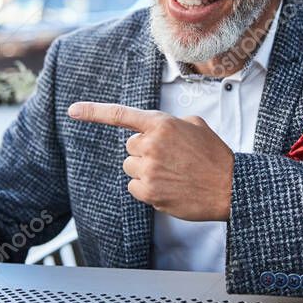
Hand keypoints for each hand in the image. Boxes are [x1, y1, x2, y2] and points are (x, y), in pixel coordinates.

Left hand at [68, 102, 232, 219]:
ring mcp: (148, 170)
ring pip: (130, 167)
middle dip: (144, 152)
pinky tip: (169, 188)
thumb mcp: (197, 126)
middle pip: (129, 147)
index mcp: (162, 124)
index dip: (93, 112)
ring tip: (172, 174)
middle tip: (169, 159)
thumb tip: (156, 130)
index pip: (121, 115)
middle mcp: (151, 145)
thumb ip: (170, 123)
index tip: (72, 110)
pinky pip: (134, 187)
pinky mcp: (148, 192)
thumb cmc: (215, 157)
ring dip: (145, 170)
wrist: (230, 187)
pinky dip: (147, 189)